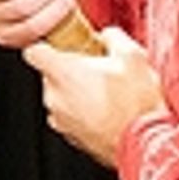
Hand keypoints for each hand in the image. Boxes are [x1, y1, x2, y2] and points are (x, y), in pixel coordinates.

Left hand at [22, 25, 165, 167]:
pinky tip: (108, 112)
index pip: (33, 52)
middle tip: (97, 70)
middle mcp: (54, 98)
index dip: (46, 46)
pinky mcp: (71, 139)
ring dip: (78, 94)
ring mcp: (60, 121)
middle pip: (50, 76)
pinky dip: (84, 114)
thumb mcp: (132, 55)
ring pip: (61, 99)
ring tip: (107, 94)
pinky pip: (71, 118)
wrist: (145, 143)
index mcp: (61, 73)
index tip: (61, 46)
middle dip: (70, 71)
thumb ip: (113, 37)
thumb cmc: (136, 103)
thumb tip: (107, 36)